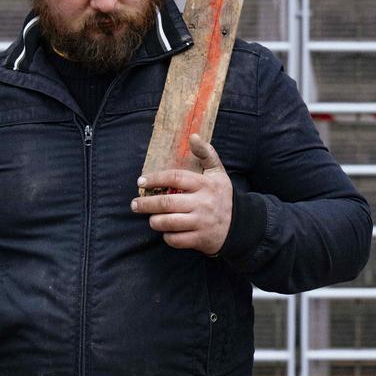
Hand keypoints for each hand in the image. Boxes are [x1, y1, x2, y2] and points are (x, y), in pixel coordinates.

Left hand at [131, 133, 232, 255]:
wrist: (240, 225)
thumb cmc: (222, 195)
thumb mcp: (218, 172)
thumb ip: (206, 153)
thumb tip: (193, 135)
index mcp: (204, 184)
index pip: (175, 178)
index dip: (155, 179)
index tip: (141, 181)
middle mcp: (202, 203)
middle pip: (167, 203)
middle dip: (146, 204)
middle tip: (135, 204)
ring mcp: (201, 222)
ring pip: (169, 223)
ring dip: (155, 221)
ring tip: (151, 218)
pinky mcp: (200, 239)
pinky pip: (176, 239)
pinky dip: (167, 237)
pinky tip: (166, 232)